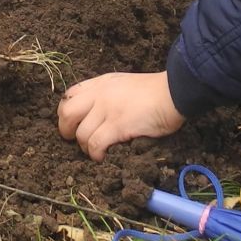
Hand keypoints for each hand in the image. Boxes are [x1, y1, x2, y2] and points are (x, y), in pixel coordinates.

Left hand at [57, 72, 184, 160]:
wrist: (174, 91)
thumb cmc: (153, 90)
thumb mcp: (123, 84)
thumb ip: (107, 94)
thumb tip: (95, 113)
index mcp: (100, 83)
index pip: (69, 95)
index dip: (66, 113)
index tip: (74, 125)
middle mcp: (99, 94)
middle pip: (67, 113)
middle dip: (66, 131)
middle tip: (77, 141)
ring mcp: (107, 109)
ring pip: (81, 134)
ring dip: (85, 147)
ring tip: (97, 151)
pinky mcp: (118, 125)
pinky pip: (95, 144)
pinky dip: (96, 155)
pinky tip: (104, 157)